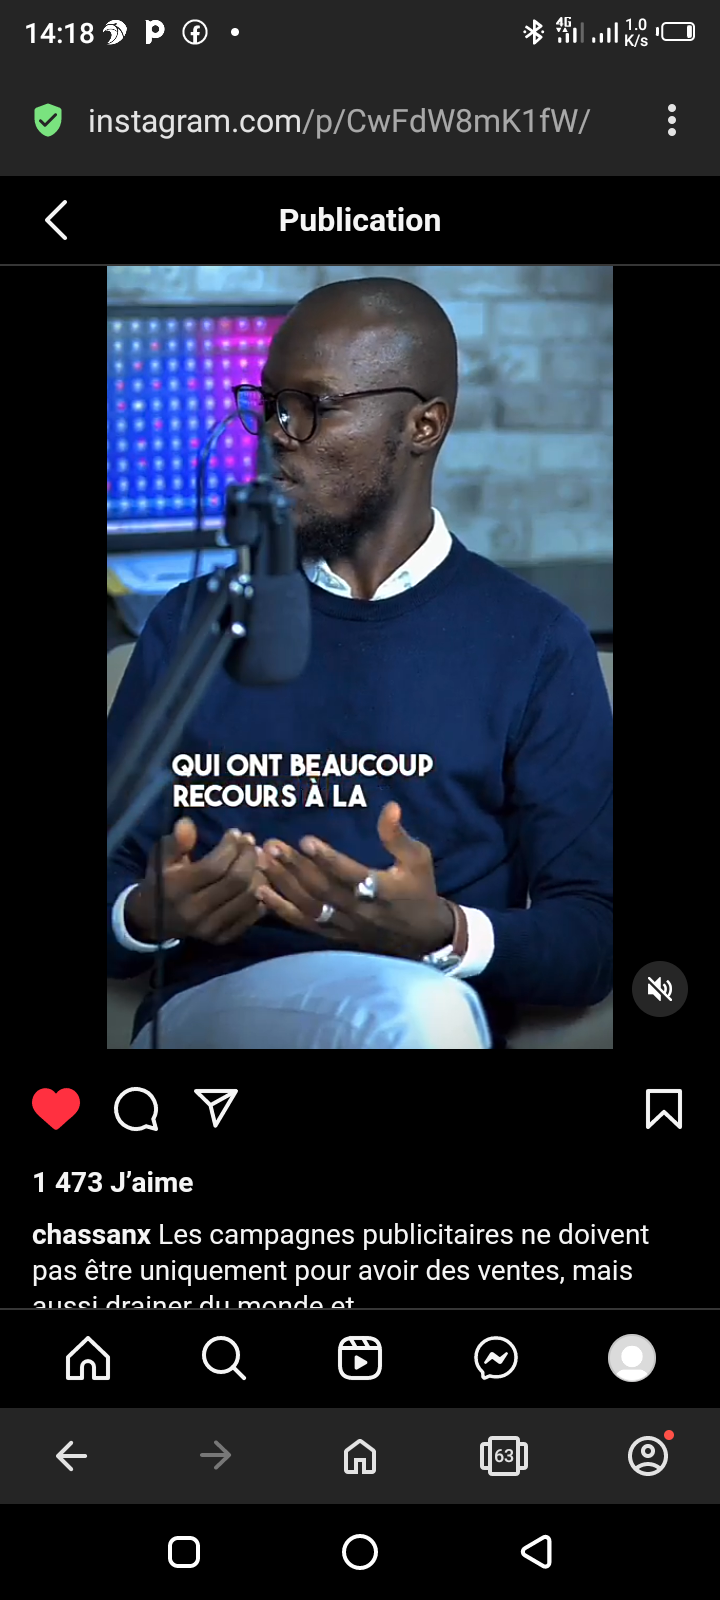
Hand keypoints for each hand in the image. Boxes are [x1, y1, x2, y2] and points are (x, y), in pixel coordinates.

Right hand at [126, 816, 266, 945]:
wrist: (154, 919)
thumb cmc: (162, 880)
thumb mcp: (161, 858)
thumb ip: (176, 841)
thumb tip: (188, 823)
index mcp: (177, 889)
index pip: (215, 867)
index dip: (231, 848)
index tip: (236, 833)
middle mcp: (194, 912)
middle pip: (236, 882)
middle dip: (249, 858)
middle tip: (251, 844)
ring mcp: (209, 929)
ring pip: (247, 899)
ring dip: (258, 875)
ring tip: (258, 860)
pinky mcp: (221, 939)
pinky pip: (250, 918)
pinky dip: (260, 898)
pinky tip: (258, 882)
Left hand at [255, 801, 454, 958]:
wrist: (420, 935)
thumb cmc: (418, 889)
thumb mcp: (418, 859)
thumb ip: (398, 836)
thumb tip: (390, 807)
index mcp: (381, 890)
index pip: (350, 875)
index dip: (328, 859)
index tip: (305, 840)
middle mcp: (359, 910)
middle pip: (321, 889)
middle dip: (294, 867)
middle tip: (272, 845)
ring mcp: (343, 925)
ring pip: (308, 906)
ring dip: (282, 884)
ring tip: (262, 860)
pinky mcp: (333, 934)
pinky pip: (303, 923)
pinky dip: (280, 909)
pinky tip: (261, 891)